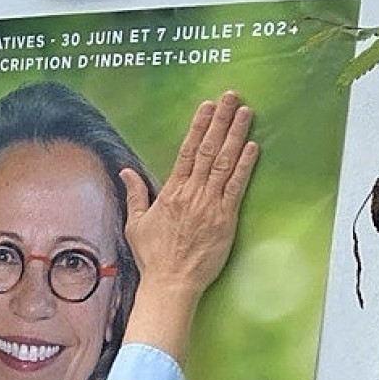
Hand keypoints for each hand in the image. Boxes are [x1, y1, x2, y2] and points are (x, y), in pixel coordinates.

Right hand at [121, 91, 258, 299]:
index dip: (199, 126)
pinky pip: (236, 186)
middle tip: (233, 97)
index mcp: (171, 192)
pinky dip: (244, 165)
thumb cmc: (154, 257)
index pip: (187, 151)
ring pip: (224, 162)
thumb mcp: (136, 224)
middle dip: (221, 120)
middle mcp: (191, 193)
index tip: (208, 105)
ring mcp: (210, 205)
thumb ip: (135, 194)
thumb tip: (126, 171)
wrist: (171, 283)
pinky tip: (252, 146)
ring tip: (246, 112)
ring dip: (236, 135)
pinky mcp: (225, 219)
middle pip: (208, 149)